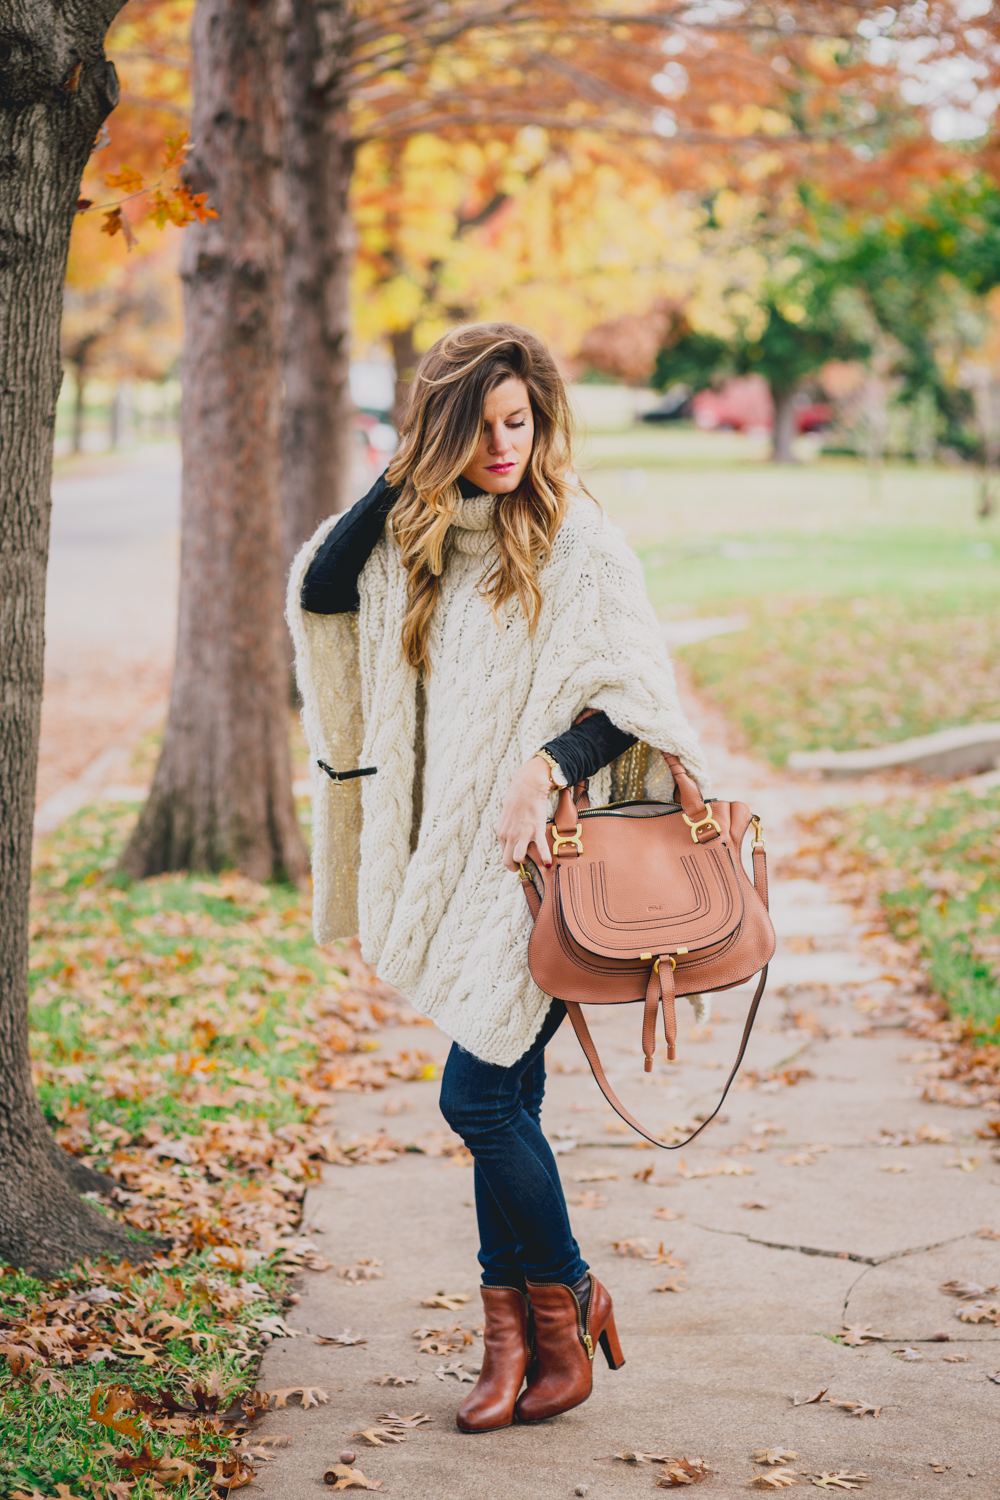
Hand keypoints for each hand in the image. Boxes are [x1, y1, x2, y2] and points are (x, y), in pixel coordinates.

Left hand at [497, 756, 552, 871]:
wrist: (527, 786)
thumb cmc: (518, 799)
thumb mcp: (506, 817)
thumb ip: (508, 830)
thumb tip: (511, 840)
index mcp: (501, 833)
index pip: (503, 855)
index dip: (511, 861)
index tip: (518, 861)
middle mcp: (509, 835)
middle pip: (508, 861)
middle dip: (516, 867)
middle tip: (524, 865)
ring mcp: (522, 833)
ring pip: (519, 858)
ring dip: (526, 862)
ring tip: (533, 859)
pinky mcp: (535, 829)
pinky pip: (540, 848)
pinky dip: (545, 857)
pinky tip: (549, 863)